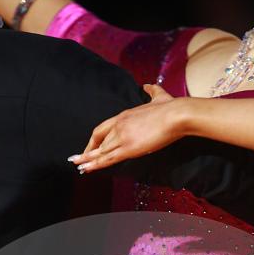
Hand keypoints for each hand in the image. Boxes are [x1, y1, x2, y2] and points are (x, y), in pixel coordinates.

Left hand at [68, 84, 182, 172]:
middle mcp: (119, 125)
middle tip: (77, 160)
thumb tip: (148, 85)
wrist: (176, 115)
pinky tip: (87, 169)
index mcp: (124, 115)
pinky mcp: (128, 148)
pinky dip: (95, 164)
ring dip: (88, 160)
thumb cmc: (170, 107)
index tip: (89, 146)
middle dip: (87, 151)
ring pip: (100, 151)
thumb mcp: (158, 96)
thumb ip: (151, 91)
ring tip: (78, 168)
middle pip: (98, 140)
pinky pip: (107, 158)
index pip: (103, 128)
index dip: (94, 139)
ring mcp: (122, 137)